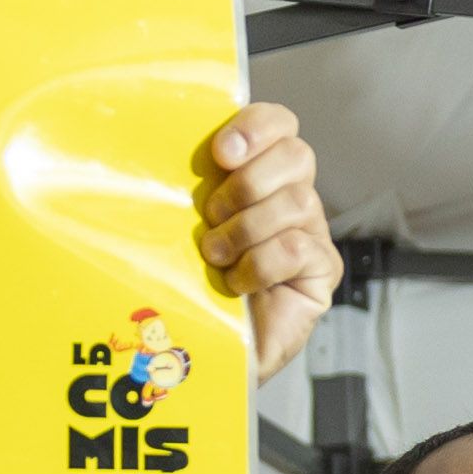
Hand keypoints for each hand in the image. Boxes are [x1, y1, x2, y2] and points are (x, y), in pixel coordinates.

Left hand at [199, 104, 336, 377]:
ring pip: (297, 202)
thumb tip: (151, 149)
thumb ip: (182, 183)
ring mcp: (312, 235)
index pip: (280, 124)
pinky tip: (236, 284)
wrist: (198, 350)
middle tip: (211, 214)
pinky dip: (260, 264)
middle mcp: (292, 198)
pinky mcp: (320, 274)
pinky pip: (297, 248)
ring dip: (246, 228)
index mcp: (260, 173)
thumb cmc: (184, 281)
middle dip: (248, 182)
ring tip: (215, 255)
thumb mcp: (176, 221)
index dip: (256, 126)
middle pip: (297, 155)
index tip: (221, 153)